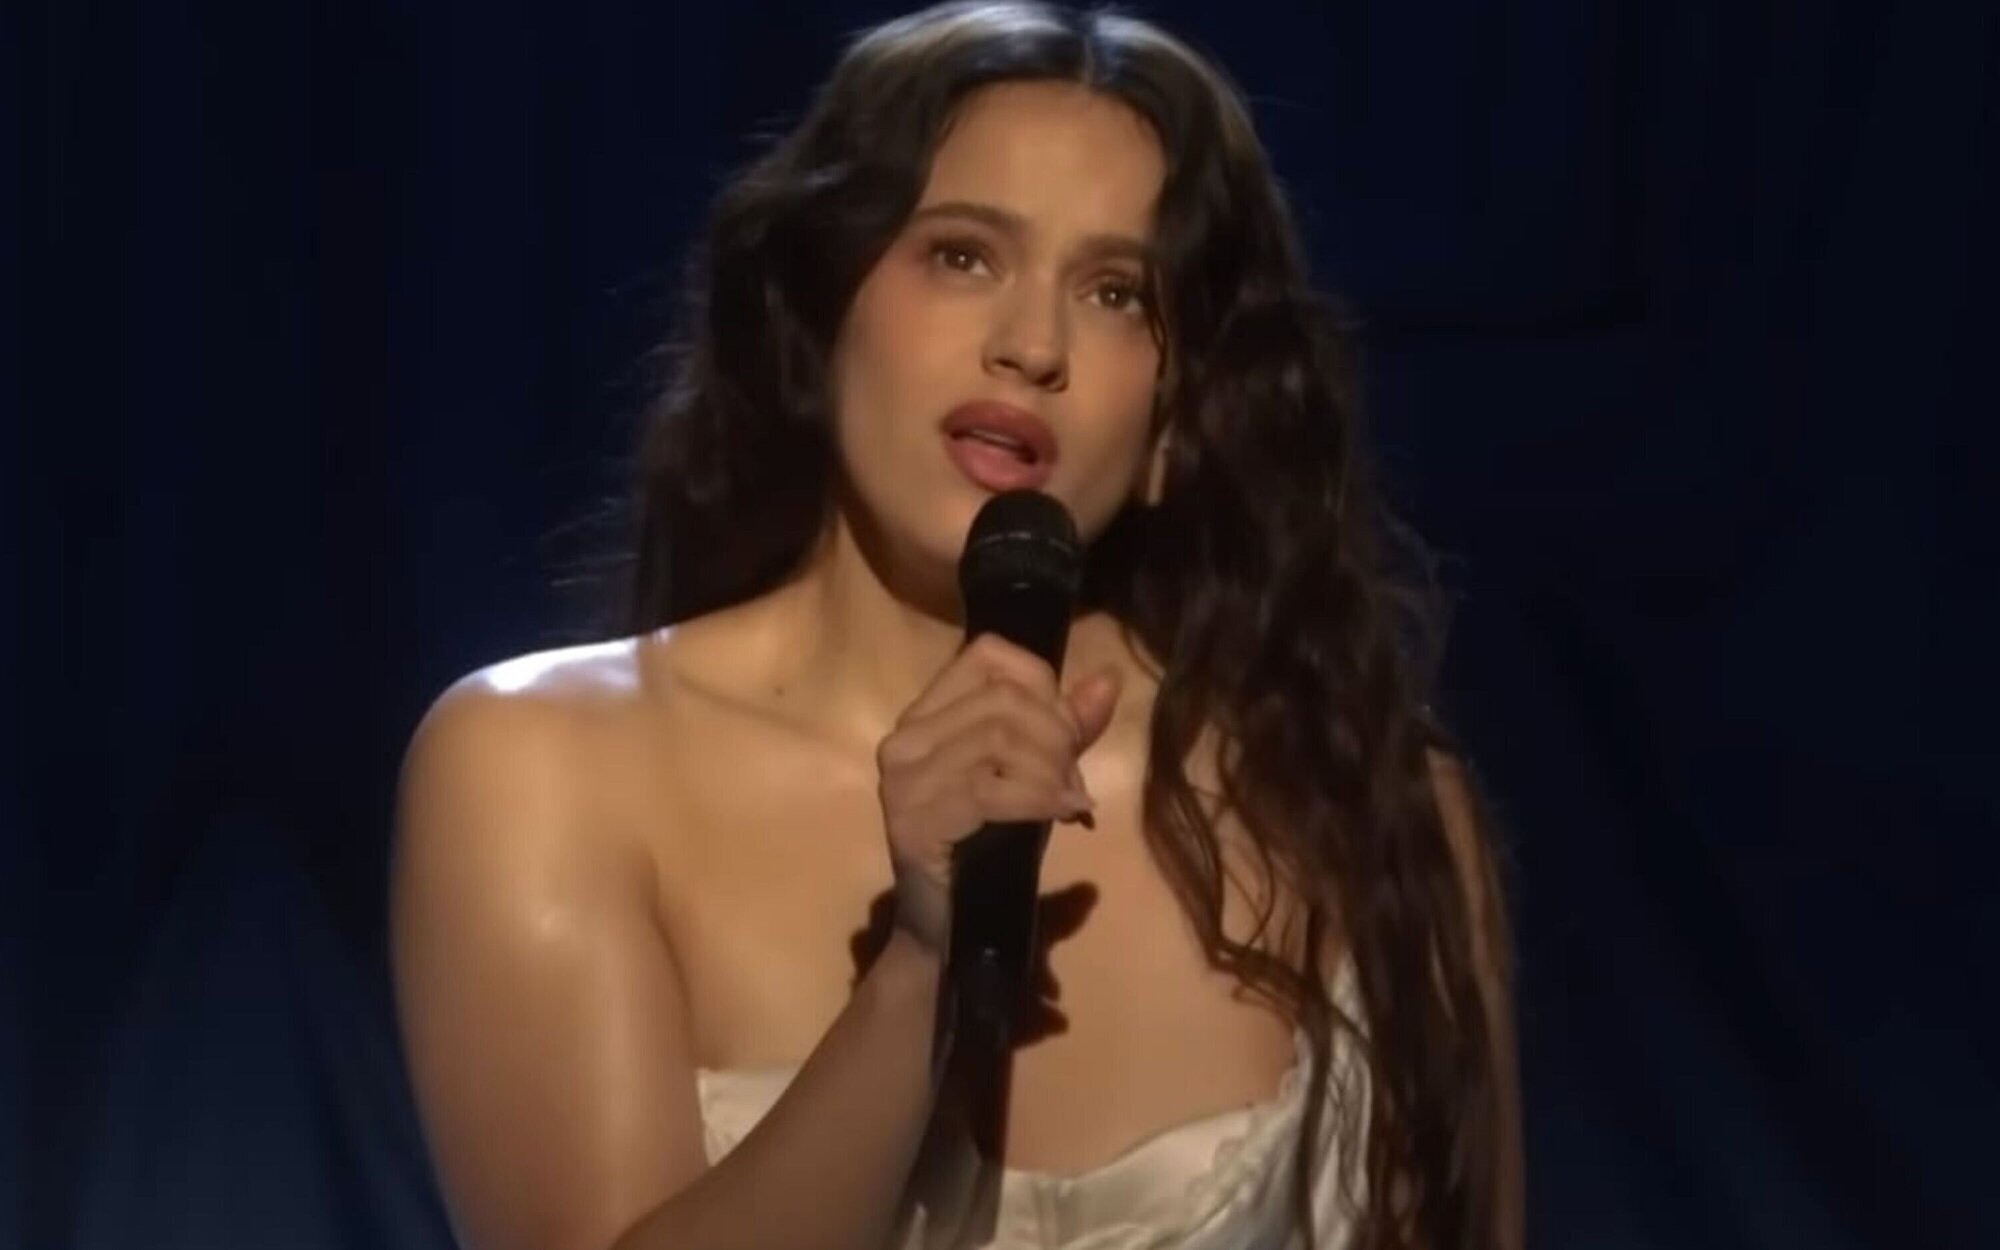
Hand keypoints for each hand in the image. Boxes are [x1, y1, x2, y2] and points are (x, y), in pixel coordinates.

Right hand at [874, 633, 1124, 956]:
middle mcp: (906, 736)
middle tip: (1074, 785)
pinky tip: (1061, 816)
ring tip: (1067, 804)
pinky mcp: (915, 818)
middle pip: (1004, 698)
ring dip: (1052, 771)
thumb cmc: (988, 850)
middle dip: (1057, 737)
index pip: (989, 654)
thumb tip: (1108, 680)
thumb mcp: (1033, 777)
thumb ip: (1065, 729)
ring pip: (1000, 736)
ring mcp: (903, 778)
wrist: (944, 930)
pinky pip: (991, 787)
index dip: (1042, 685)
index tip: (1065, 735)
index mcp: (926, 714)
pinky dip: (1040, 798)